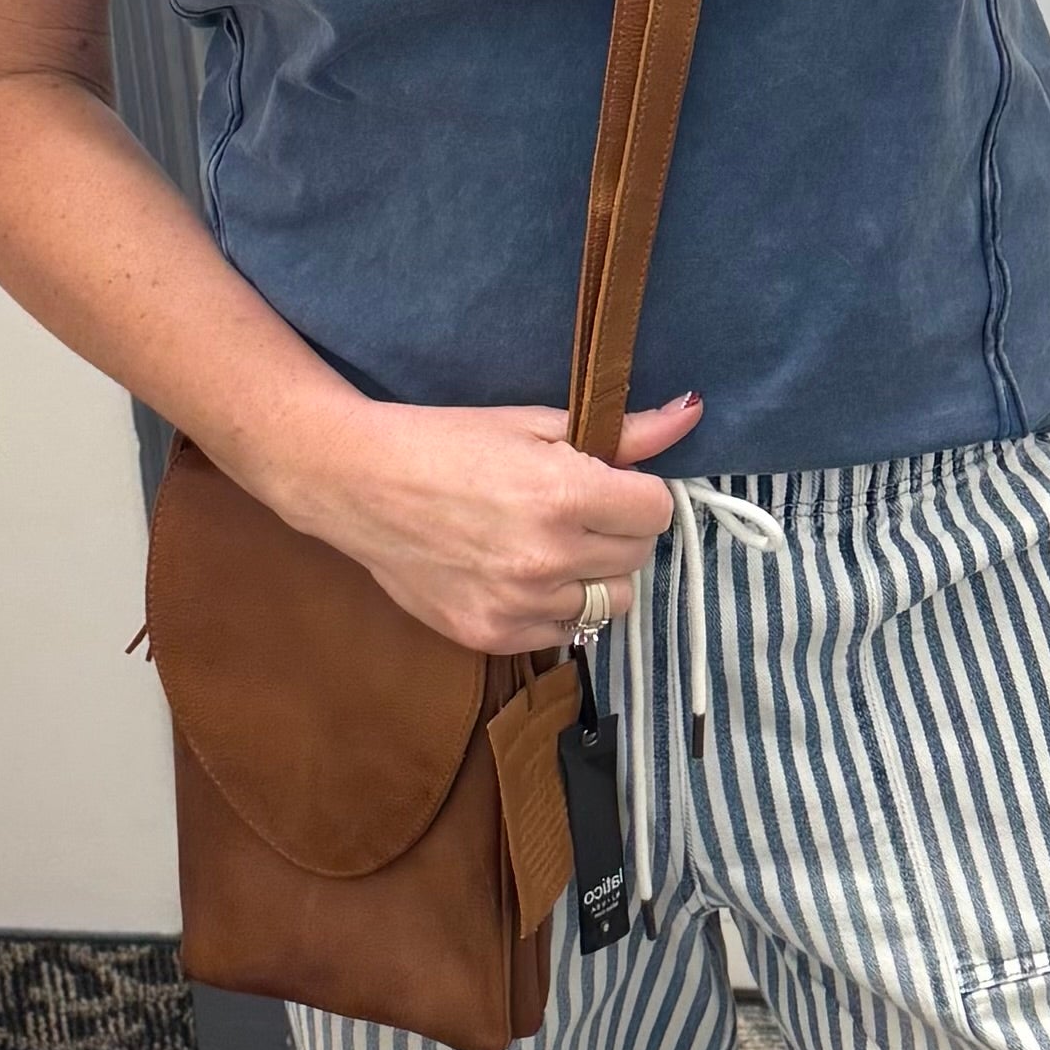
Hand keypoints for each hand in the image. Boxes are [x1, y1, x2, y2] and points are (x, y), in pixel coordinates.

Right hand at [276, 389, 703, 653]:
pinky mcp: (491, 635)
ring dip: (592, 576)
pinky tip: (520, 575)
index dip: (637, 493)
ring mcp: (519, 605)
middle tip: (573, 511)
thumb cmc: (446, 441)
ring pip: (608, 603)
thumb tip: (691, 414)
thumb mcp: (535, 424)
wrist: (358, 482)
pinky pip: (565, 633)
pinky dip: (556, 609)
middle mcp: (547, 558)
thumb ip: (621, 432)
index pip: (657, 511)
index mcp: (564, 496)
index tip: (608, 484)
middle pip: (637, 558)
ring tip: (548, 546)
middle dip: (617, 532)